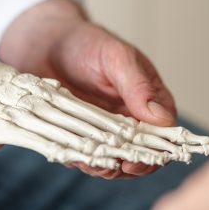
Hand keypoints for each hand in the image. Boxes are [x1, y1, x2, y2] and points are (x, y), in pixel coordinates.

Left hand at [0, 0, 177, 177]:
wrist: (45, 42)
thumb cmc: (86, 43)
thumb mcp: (116, 58)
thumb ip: (138, 86)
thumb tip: (161, 117)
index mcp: (148, 100)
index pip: (163, 134)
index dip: (156, 151)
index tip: (139, 159)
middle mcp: (129, 119)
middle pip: (140, 154)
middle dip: (129, 166)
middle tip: (113, 166)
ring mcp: (103, 130)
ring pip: (112, 160)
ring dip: (104, 167)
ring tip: (93, 164)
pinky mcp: (78, 136)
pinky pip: (83, 155)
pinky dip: (80, 160)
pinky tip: (74, 157)